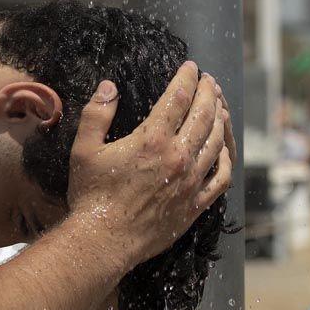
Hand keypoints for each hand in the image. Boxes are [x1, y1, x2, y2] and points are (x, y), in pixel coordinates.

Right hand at [68, 61, 232, 267]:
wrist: (102, 241)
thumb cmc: (91, 195)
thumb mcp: (83, 149)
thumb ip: (97, 113)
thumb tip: (109, 86)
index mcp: (152, 140)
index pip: (178, 98)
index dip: (186, 78)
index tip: (190, 67)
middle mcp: (177, 157)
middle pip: (204, 116)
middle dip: (209, 93)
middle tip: (210, 81)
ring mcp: (190, 182)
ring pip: (215, 143)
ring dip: (220, 120)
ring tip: (219, 107)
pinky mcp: (194, 204)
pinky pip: (221, 178)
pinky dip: (225, 160)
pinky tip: (223, 150)